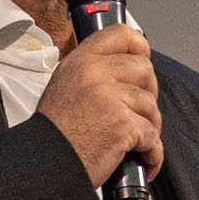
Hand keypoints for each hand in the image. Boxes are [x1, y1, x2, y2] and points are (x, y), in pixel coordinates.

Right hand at [35, 19, 164, 199]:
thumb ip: (91, 73)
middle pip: (144, 69)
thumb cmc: (54, 135)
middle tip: (138, 111)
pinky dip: (152, 153)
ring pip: (151, 105)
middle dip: (148, 93)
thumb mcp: (63, 86)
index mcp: (81, 62)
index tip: (143, 60)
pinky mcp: (122, 124)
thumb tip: (122, 73)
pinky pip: (152, 136)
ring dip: (149, 126)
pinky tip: (142, 159)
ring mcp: (110, 98)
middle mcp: (95, 74)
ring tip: (135, 141)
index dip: (140, 48)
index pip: (122, 35)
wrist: (46, 164)